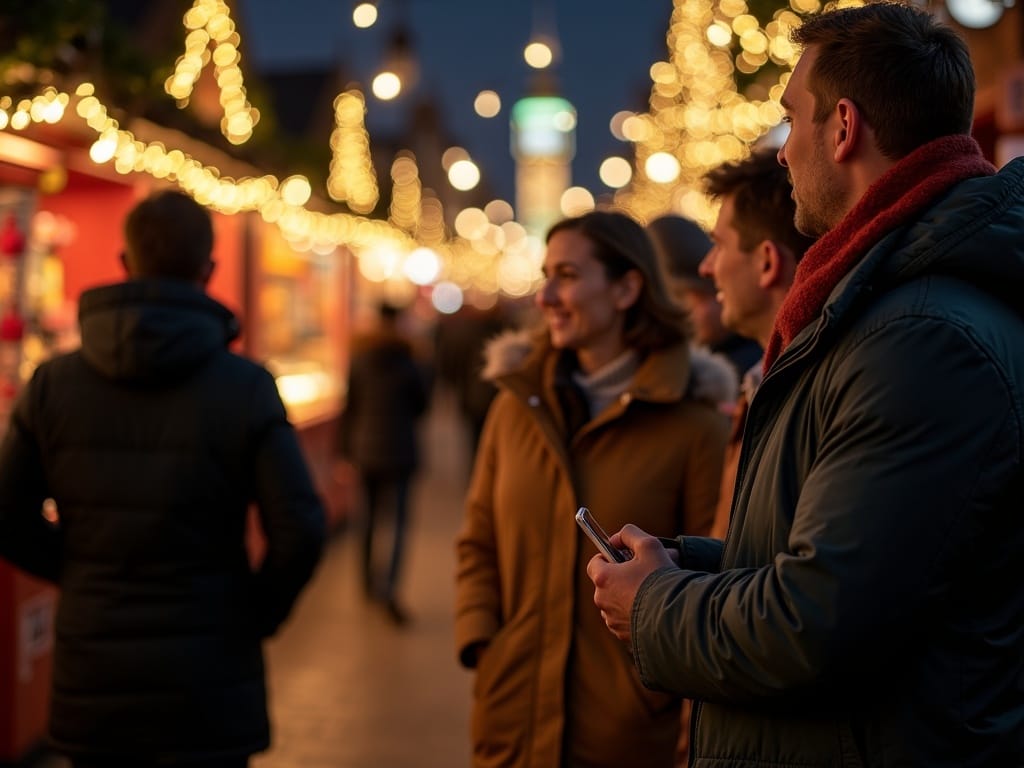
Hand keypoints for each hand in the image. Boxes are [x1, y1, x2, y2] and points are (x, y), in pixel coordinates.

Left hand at [587, 524, 674, 642]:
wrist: (676, 617)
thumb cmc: (660, 579)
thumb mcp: (648, 545)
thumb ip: (629, 534)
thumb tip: (617, 539)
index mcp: (603, 579)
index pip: (595, 563)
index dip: (607, 557)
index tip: (622, 556)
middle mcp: (603, 602)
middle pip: (607, 584)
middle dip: (623, 577)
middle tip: (645, 573)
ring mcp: (613, 622)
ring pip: (617, 603)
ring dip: (629, 597)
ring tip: (653, 592)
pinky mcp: (625, 637)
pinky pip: (627, 621)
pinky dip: (636, 614)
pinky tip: (654, 609)